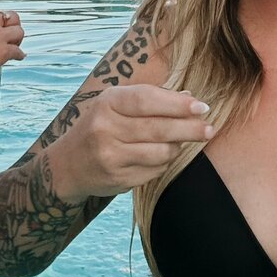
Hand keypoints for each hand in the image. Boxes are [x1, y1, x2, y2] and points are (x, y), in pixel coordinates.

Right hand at [47, 85, 213, 202]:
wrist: (67, 165)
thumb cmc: (102, 125)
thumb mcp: (118, 104)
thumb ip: (152, 99)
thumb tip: (190, 96)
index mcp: (108, 102)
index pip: (148, 100)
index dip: (177, 104)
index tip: (201, 106)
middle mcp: (105, 128)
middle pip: (158, 128)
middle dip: (189, 128)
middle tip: (209, 128)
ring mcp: (109, 156)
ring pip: (159, 152)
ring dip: (177, 147)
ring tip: (184, 141)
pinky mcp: (116, 179)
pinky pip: (153, 171)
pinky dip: (164, 163)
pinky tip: (164, 156)